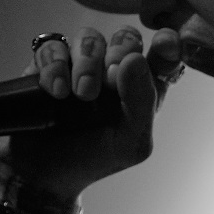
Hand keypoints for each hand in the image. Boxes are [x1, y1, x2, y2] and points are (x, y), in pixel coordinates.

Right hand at [0, 25, 182, 198]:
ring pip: (89, 37)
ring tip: (82, 94)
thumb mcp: (132, 142)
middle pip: (126, 37)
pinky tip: (56, 91)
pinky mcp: (47, 66)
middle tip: (112, 78)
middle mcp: (115, 71)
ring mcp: (80, 65)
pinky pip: (53, 46)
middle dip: (121, 51)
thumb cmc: (96, 159)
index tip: (164, 43)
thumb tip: (135, 59)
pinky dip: (55, 65)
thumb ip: (143, 101)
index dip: (167, 43)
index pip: (164, 55)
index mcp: (144, 88)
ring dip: (88, 62)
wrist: (46, 176)